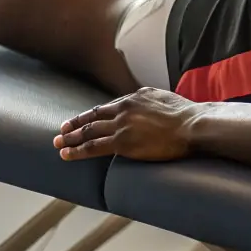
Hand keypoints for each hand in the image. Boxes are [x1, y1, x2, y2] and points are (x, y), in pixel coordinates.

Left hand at [53, 88, 199, 161]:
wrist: (192, 125)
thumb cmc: (188, 116)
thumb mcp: (167, 100)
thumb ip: (153, 103)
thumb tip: (152, 109)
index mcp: (136, 96)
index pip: (110, 106)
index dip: (95, 114)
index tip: (86, 119)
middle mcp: (124, 107)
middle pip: (93, 116)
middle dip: (75, 124)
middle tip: (62, 129)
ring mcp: (121, 124)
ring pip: (88, 131)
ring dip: (70, 138)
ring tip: (58, 143)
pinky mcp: (121, 142)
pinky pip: (91, 147)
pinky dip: (75, 150)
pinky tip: (66, 154)